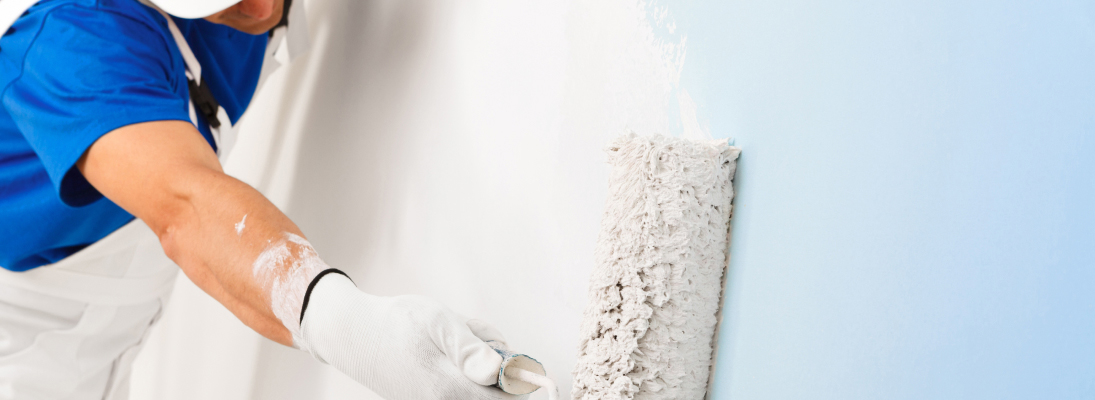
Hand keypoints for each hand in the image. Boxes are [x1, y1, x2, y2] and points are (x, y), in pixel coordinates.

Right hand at [299, 273, 523, 399]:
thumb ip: (473, 349)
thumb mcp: (440, 322)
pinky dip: (466, 369)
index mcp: (450, 390)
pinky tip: (451, 350)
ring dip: (483, 367)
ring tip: (464, 340)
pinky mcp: (431, 399)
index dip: (526, 383)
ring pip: (479, 388)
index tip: (528, 365)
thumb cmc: (398, 323)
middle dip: (502, 370)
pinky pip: (463, 386)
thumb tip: (502, 372)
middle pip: (496, 396)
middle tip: (484, 342)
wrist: (352, 334)